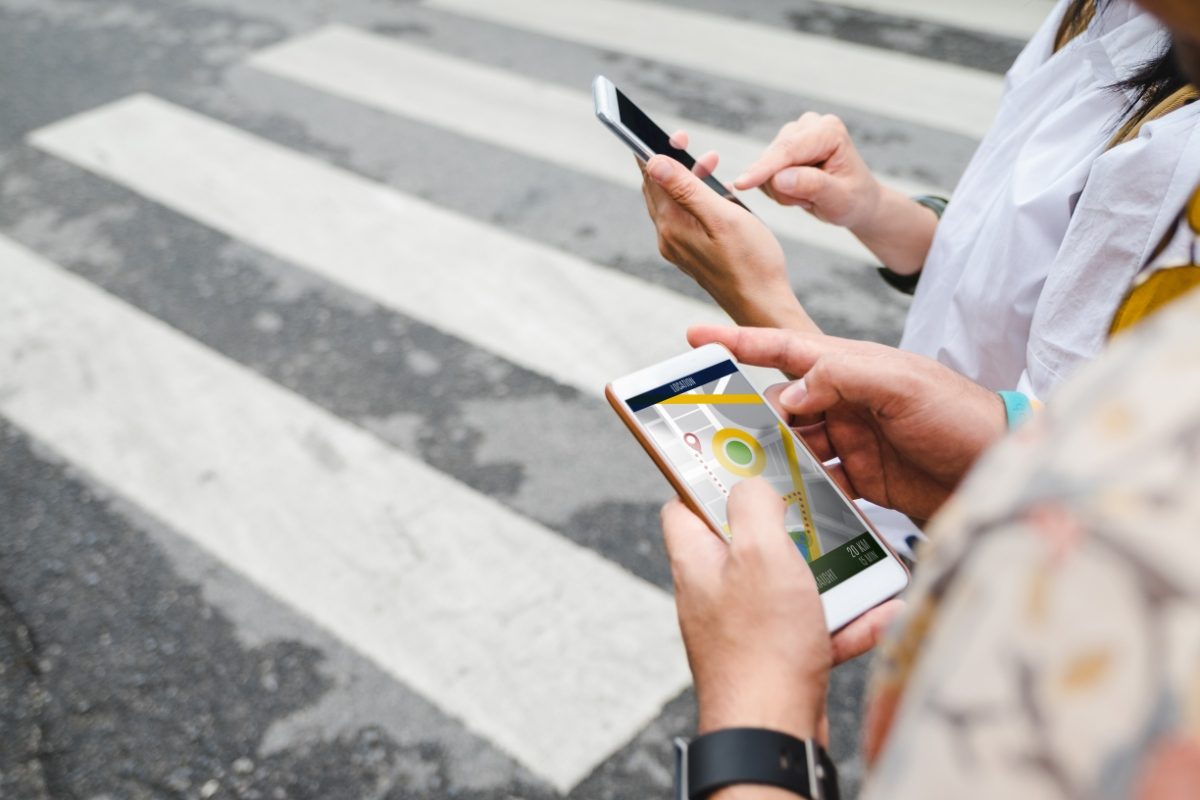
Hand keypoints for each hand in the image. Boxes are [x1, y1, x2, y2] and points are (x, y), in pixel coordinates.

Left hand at [640, 141, 816, 331]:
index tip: (674, 133)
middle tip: (688, 141)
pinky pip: (684, 217)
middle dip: (671, 160)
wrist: (763, 304)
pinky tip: (715, 192)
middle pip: (657, 189)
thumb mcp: (722, 216)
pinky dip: (694, 197)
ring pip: (672, 202)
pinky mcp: (691, 253)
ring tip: (710, 161)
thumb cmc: (751, 262)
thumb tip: (653, 162)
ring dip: (687, 177)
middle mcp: (668, 239)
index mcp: (671, 227)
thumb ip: (686, 188)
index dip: (656, 150)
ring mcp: (679, 248)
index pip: (651, 179)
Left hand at [663, 481, 905, 745]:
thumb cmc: (760, 646)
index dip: (710, 480)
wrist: (772, 732)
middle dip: (787, 529)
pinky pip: (813, 626)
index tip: (746, 467)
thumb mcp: (759, 553)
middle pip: (746, 542)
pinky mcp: (775, 656)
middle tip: (817, 515)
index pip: (684, 505)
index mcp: (697, 560)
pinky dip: (846, 620)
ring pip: (787, 584)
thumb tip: (750, 483)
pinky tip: (881, 611)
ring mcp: (744, 626)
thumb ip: (753, 506)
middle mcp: (714, 592)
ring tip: (860, 562)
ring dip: (827, 575)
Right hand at [689, 326, 1006, 520]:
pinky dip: (800, 489)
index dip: (740, 342)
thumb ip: (841, 378)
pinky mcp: (862, 479)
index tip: (696, 337)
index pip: (785, 350)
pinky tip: (785, 500)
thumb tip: (785, 396)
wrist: (1003, 471)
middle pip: (781, 405)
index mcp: (852, 368)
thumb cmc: (962, 416)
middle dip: (750, 416)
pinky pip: (817, 481)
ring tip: (748, 473)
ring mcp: (852, 441)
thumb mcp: (902, 384)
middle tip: (718, 433)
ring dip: (773, 458)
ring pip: (793, 446)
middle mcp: (845, 402)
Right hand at [732, 114, 937, 271]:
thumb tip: (779, 178)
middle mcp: (808, 125)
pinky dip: (776, 190)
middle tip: (810, 201)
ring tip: (808, 197)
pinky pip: (762, 175)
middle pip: (774, 158)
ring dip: (782, 192)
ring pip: (765, 169)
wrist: (856, 202)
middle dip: (785, 189)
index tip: (742, 184)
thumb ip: (812, 186)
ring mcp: (793, 135)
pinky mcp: (781, 148)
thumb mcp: (839, 199)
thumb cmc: (853, 199)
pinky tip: (797, 192)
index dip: (764, 168)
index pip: (788, 150)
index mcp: (828, 131)